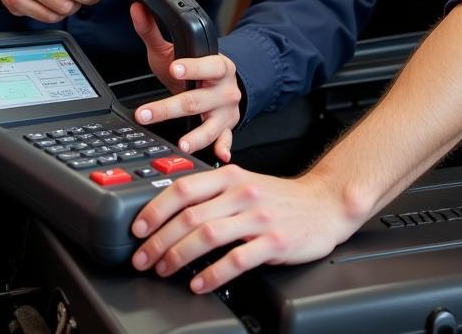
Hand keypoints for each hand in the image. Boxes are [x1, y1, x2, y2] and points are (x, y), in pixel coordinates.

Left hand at [130, 2, 240, 161]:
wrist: (223, 84)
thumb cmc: (197, 69)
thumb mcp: (176, 51)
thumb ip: (154, 32)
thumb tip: (137, 10)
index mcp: (219, 66)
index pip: (208, 65)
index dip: (192, 67)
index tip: (175, 68)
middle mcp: (226, 90)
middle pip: (197, 100)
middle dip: (170, 108)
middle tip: (147, 113)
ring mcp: (227, 112)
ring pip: (211, 125)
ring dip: (198, 136)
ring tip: (182, 143)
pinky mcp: (226, 129)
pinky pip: (225, 140)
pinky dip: (223, 148)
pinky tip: (219, 156)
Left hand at [131, 166, 359, 291]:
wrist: (323, 203)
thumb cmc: (277, 198)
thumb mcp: (243, 184)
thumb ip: (211, 192)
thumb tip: (169, 210)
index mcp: (230, 176)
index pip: (183, 188)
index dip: (155, 209)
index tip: (138, 228)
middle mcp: (241, 193)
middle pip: (190, 215)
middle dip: (159, 239)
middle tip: (143, 257)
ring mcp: (258, 217)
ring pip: (208, 235)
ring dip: (179, 256)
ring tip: (164, 270)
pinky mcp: (273, 241)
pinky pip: (236, 259)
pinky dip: (213, 274)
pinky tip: (199, 284)